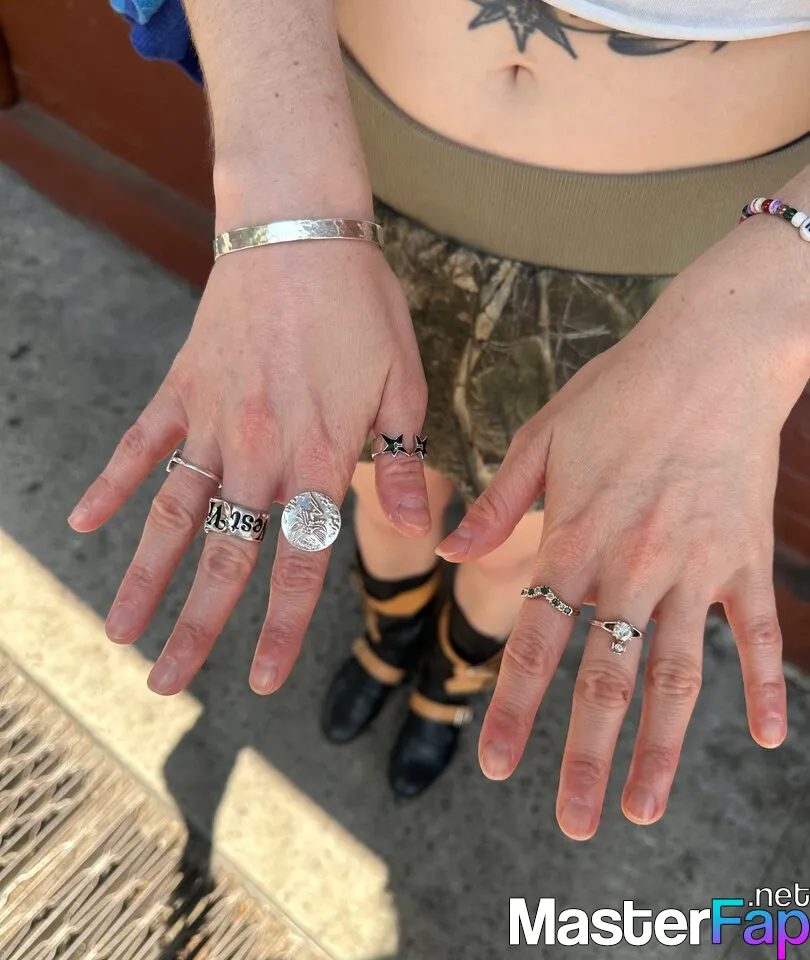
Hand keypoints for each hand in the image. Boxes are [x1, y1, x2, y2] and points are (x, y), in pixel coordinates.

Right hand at [69, 239, 429, 694]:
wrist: (301, 226)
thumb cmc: (363, 305)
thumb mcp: (404, 382)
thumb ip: (405, 462)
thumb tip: (423, 530)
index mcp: (320, 455)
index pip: (299, 560)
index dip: (280, 626)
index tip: (260, 682)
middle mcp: (259, 450)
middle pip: (224, 555)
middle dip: (196, 626)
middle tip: (165, 684)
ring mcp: (213, 421)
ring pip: (173, 514)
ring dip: (144, 576)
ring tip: (117, 631)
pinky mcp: (182, 389)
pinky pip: (142, 445)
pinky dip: (113, 483)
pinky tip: (84, 524)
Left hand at [437, 220, 809, 839]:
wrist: (712, 353)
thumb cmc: (620, 391)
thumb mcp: (542, 436)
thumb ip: (497, 503)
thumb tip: (450, 553)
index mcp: (575, 540)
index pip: (537, 644)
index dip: (514, 710)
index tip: (498, 767)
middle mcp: (631, 568)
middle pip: (605, 681)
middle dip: (584, 757)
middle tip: (572, 823)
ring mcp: (694, 568)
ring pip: (675, 677)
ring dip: (661, 749)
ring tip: (643, 809)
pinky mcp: (742, 558)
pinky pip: (757, 635)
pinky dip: (763, 686)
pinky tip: (767, 739)